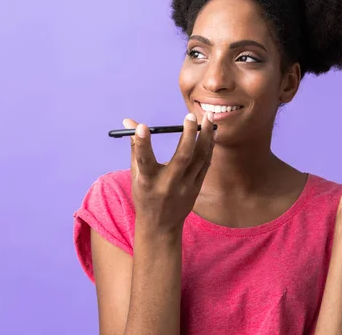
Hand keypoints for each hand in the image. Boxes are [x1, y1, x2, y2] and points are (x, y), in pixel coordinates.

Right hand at [123, 112, 215, 233]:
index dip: (143, 144)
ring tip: (208, 117)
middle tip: (191, 116)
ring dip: (206, 136)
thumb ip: (136, 147)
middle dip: (188, 135)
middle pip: (182, 157)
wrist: (161, 226)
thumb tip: (129, 122)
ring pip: (200, 158)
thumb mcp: (136, 175)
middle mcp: (168, 184)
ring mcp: (185, 187)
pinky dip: (209, 147)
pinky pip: (205, 163)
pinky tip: (211, 132)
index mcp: (147, 182)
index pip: (144, 161)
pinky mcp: (197, 188)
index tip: (143, 126)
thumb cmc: (145, 195)